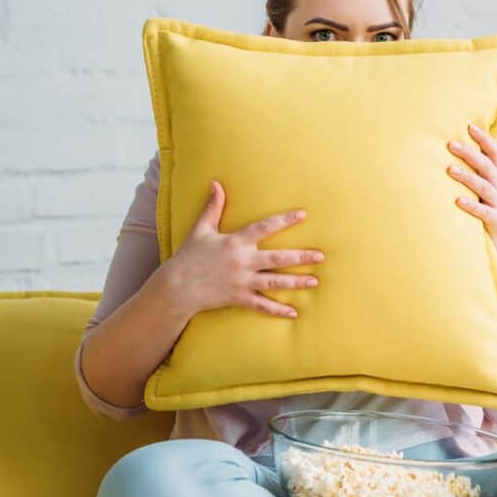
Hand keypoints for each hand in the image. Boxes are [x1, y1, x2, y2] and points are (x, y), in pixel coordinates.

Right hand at [161, 180, 324, 318]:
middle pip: (277, 258)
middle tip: (320, 255)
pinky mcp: (238, 298)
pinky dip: (278, 310)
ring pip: (275, 282)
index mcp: (235, 242)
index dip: (284, 220)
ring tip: (315, 280)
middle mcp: (242, 261)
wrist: (176, 287)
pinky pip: (262, 305)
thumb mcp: (200, 230)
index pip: (264, 227)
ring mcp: (242, 281)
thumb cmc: (189, 256)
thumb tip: (215, 183)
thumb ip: (212, 207)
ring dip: (296, 282)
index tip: (303, 215)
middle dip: (301, 257)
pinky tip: (294, 313)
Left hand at [447, 123, 496, 266]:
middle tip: (451, 144)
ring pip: (484, 187)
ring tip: (450, 170)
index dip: (484, 140)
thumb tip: (477, 152)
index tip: (470, 127)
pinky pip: (483, 213)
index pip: (495, 154)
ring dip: (467, 177)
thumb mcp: (495, 191)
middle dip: (470, 154)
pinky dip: (471, 206)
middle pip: (488, 167)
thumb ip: (487, 174)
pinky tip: (457, 201)